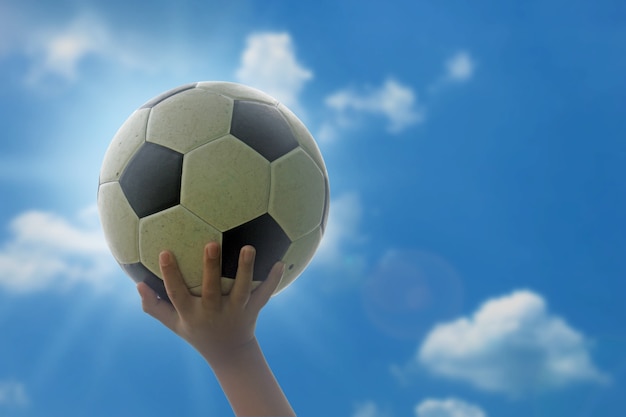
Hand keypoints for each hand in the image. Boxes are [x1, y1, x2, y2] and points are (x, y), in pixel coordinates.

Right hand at [137, 242, 284, 362]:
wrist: (228, 353)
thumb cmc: (197, 331)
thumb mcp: (173, 323)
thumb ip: (155, 306)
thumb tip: (137, 284)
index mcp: (192, 313)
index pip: (177, 293)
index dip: (170, 274)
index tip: (164, 251)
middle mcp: (214, 312)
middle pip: (212, 290)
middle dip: (211, 267)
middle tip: (211, 243)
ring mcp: (235, 312)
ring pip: (242, 290)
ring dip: (246, 269)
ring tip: (249, 247)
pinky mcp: (253, 311)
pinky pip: (264, 294)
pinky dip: (273, 280)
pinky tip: (281, 262)